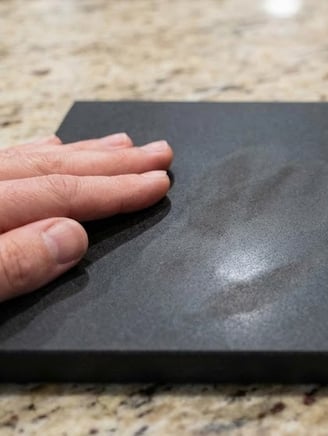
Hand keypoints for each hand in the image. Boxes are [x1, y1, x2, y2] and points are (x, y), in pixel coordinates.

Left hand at [0, 133, 172, 301]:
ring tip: (122, 145)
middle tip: (158, 153)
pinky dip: (35, 157)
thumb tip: (71, 238)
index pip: (60, 194)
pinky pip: (3, 166)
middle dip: (113, 162)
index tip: (157, 184)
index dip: (115, 190)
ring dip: (83, 154)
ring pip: (30, 162)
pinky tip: (52, 148)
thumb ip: (12, 264)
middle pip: (51, 169)